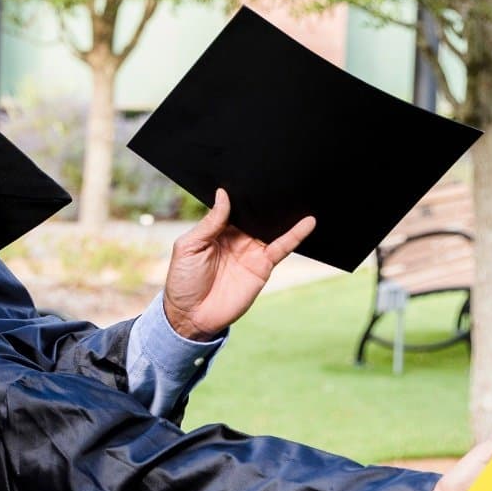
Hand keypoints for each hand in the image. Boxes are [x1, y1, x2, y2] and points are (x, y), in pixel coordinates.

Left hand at [161, 189, 314, 341]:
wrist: (192, 315)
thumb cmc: (183, 281)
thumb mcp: (188, 246)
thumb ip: (209, 222)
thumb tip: (223, 195)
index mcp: (215, 230)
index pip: (232, 207)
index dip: (240, 194)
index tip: (250, 175)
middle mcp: (236, 238)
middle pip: (254, 215)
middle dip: (264, 200)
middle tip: (279, 178)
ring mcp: (251, 251)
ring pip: (270, 227)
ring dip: (282, 213)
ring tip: (296, 191)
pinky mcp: (263, 266)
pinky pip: (282, 247)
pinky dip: (296, 235)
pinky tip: (308, 221)